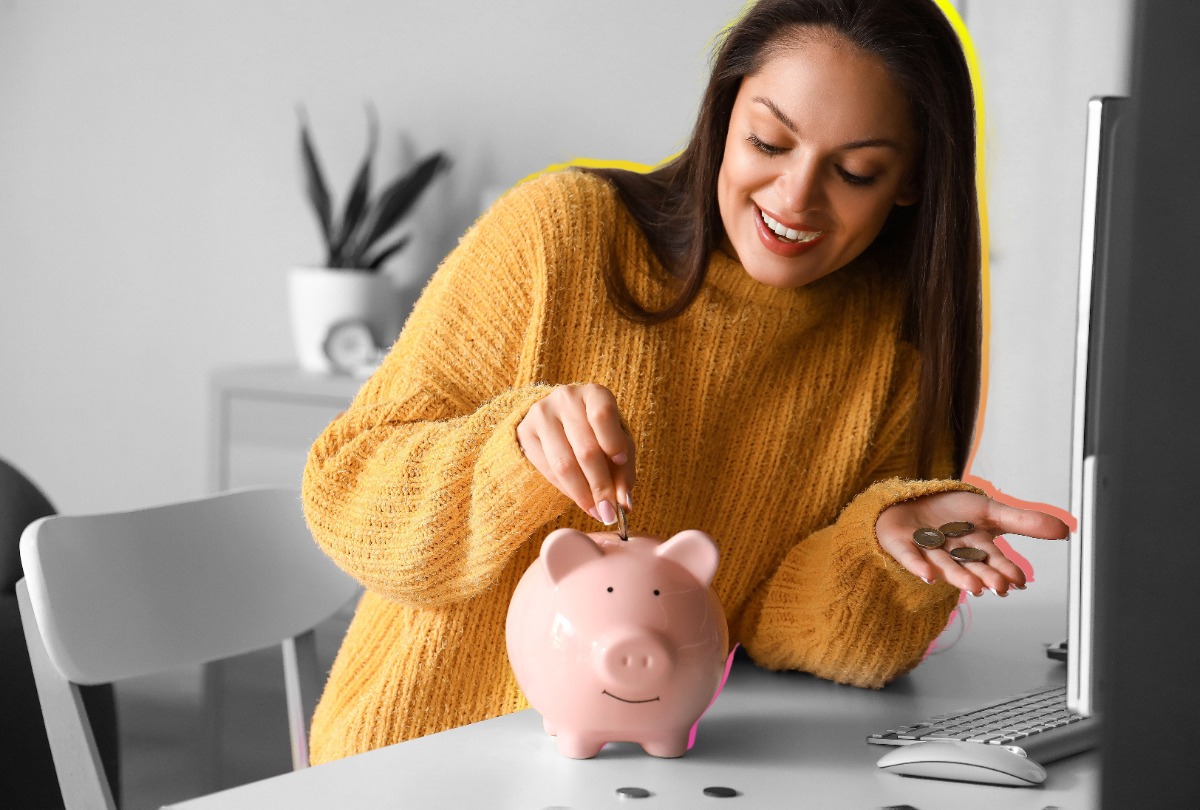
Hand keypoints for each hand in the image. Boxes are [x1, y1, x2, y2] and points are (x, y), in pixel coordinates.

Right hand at [517, 384, 634, 524]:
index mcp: (594, 393)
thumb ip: (624, 470)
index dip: (613, 441)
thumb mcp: (617, 443)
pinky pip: (548, 469)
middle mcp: (566, 398)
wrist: (560, 423)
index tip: (620, 462)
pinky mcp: (525, 432)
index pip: (602, 414)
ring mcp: (542, 414)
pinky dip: (567, 490)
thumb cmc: (598, 433)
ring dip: (583, 494)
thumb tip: (624, 504)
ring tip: (597, 512)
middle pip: (585, 447)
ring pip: (564, 463)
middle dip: (601, 485)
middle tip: (611, 512)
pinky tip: (580, 500)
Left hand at [875, 490, 1068, 595]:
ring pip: (945, 566)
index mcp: (975, 546)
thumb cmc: (949, 510)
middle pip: (971, 566)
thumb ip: (1024, 522)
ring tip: (973, 587)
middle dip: (985, 576)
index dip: (1005, 569)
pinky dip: (919, 566)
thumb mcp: (990, 511)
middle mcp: (953, 553)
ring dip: (959, 577)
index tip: (1017, 582)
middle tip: (998, 587)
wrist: (910, 502)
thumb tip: (1065, 529)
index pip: (994, 559)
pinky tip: (928, 576)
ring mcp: (927, 550)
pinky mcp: (902, 545)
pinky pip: (910, 557)